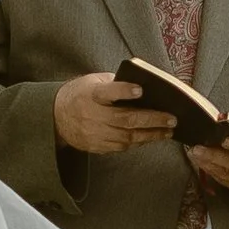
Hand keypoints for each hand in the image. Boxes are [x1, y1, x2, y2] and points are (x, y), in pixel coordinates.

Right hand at [54, 70, 168, 155]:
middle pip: (125, 119)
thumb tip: (146, 88)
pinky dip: (139, 142)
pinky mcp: (96, 146)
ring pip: (127, 137)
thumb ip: (116, 83)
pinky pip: (122, 147)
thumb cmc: (81, 94)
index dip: (123, 91)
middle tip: (172, 119)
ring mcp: (94, 133)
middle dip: (152, 120)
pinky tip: (151, 137)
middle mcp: (93, 115)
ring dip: (150, 135)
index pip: (108, 91)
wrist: (56, 117)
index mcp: (92, 94)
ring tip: (168, 131)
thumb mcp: (94, 81)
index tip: (140, 90)